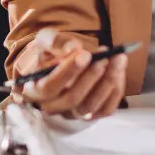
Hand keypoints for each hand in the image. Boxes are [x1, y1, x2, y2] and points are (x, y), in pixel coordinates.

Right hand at [13, 30, 127, 118]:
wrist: (57, 62)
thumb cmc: (48, 52)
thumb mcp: (45, 40)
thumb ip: (55, 42)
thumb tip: (73, 48)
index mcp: (34, 89)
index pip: (49, 86)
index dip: (68, 71)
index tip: (85, 54)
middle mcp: (51, 106)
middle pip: (72, 99)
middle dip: (91, 77)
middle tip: (104, 57)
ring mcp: (71, 113)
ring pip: (90, 106)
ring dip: (107, 82)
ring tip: (117, 59)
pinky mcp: (90, 114)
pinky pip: (106, 109)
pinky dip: (115, 90)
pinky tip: (119, 70)